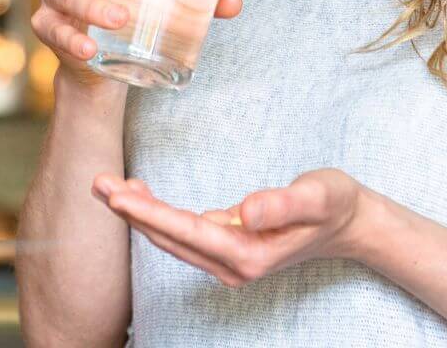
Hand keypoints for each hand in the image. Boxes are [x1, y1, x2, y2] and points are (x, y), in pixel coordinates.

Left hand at [91, 168, 363, 286]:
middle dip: (130, 211)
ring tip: (105, 185)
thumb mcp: (317, 196)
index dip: (148, 212)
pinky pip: (180, 233)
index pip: (186, 231)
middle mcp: (232, 264)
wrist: (350, 222)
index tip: (116, 195)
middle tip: (96, 182)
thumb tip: (245, 212)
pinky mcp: (226, 247)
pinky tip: (138, 193)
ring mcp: (227, 259)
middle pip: (169, 237)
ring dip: (137, 212)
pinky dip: (155, 214)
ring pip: (170, 237)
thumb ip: (282, 204)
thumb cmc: (333, 204)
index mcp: (248, 254)